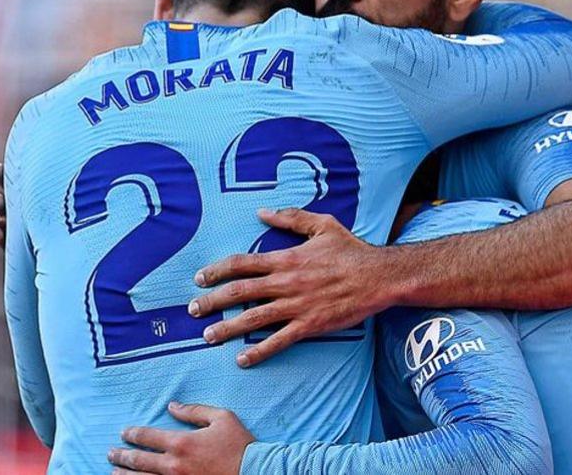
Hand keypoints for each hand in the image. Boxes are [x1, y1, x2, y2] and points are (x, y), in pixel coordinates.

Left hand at [107, 402, 253, 474]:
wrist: (254, 472)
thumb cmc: (239, 444)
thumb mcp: (221, 418)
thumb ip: (194, 411)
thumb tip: (172, 406)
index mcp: (181, 442)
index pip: (148, 437)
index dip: (133, 434)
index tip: (124, 433)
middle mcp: (173, 464)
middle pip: (139, 460)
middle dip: (122, 455)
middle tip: (111, 453)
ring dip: (124, 474)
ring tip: (113, 471)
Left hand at [189, 208, 396, 366]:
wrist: (378, 277)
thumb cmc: (351, 250)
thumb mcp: (322, 225)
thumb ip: (290, 217)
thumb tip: (262, 212)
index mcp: (286, 259)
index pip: (241, 264)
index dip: (217, 270)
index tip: (200, 277)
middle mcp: (285, 283)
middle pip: (239, 293)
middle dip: (212, 301)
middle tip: (193, 309)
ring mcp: (296, 306)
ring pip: (252, 319)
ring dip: (227, 328)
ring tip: (207, 336)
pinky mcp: (309, 325)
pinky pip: (278, 341)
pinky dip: (258, 352)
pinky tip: (242, 359)